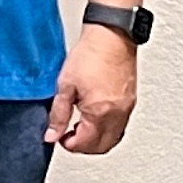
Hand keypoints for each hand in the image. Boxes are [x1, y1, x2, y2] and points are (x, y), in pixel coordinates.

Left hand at [47, 32, 138, 154]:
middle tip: (70, 136)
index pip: (84, 144)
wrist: (111, 35)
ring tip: (82, 127)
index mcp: (99, 112)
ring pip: (113, 139)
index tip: (60, 136)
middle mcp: (117, 114)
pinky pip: (120, 126)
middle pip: (101, 147)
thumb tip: (52, 135)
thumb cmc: (91, 54)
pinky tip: (96, 118)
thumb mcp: (65, 86)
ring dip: (96, 140)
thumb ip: (58, 114)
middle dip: (83, 146)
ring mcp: (126, 108)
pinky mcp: (130, 101)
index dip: (68, 144)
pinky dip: (107, 129)